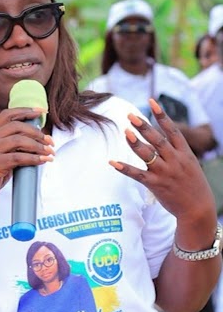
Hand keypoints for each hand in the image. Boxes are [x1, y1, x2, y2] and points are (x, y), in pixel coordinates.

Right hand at [0, 107, 52, 212]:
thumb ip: (8, 148)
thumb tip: (33, 143)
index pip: (6, 115)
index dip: (25, 110)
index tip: (41, 111)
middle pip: (16, 125)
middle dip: (37, 132)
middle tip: (50, 141)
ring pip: (19, 140)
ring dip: (39, 145)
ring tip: (50, 152)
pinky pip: (19, 157)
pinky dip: (35, 158)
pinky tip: (44, 161)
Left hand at [111, 99, 217, 232]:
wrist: (198, 208)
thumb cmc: (192, 185)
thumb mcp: (189, 164)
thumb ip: (176, 152)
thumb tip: (162, 138)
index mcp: (185, 153)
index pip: (172, 130)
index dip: (161, 116)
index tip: (152, 102)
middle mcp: (175, 160)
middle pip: (158, 139)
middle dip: (144, 126)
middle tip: (131, 115)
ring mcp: (165, 172)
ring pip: (148, 154)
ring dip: (135, 142)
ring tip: (125, 131)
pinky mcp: (156, 185)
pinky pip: (137, 175)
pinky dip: (124, 168)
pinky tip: (112, 162)